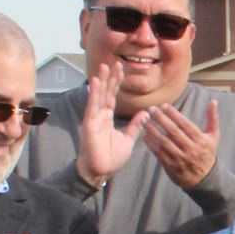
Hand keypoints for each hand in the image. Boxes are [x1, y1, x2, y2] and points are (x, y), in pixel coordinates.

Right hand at [75, 63, 144, 186]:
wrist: (101, 170)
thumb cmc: (111, 157)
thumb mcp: (128, 139)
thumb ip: (134, 126)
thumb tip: (144, 113)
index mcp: (108, 118)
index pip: (113, 97)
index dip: (117, 83)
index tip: (121, 70)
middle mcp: (100, 115)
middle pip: (106, 93)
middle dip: (110, 78)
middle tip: (114, 63)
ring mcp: (94, 118)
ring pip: (98, 96)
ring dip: (101, 81)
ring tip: (104, 67)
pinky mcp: (89, 124)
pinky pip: (92, 106)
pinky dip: (94, 94)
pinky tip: (96, 82)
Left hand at [139, 99, 219, 190]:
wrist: (204, 178)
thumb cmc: (207, 153)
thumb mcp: (213, 136)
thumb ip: (212, 118)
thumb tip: (213, 101)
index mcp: (201, 141)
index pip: (185, 125)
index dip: (174, 114)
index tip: (164, 106)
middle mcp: (191, 150)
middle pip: (173, 132)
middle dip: (161, 119)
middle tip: (151, 109)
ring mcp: (181, 159)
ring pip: (164, 142)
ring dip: (152, 130)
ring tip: (144, 120)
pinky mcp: (172, 167)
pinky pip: (159, 153)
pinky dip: (151, 144)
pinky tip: (145, 134)